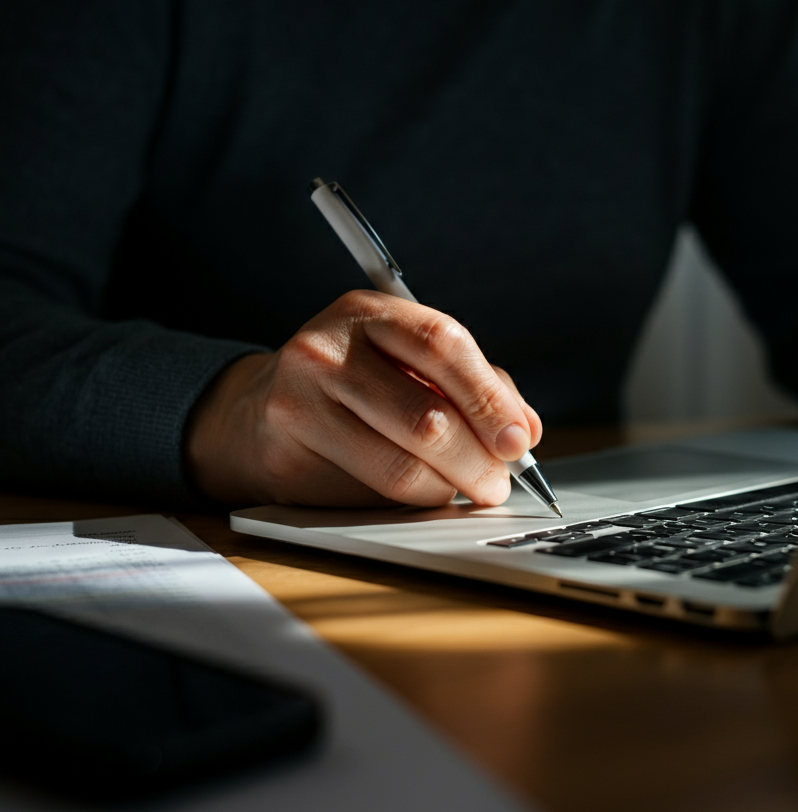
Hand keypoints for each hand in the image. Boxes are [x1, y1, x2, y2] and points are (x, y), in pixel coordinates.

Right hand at [184, 290, 541, 506]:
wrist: (259, 412)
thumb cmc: (355, 384)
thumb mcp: (409, 362)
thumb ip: (474, 386)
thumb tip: (525, 430)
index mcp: (369, 312)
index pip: (443, 345)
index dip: (489, 397)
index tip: (519, 439)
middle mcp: (329, 348)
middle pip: (426, 416)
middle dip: (478, 458)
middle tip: (499, 481)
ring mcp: (301, 400)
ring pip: (401, 463)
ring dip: (450, 486)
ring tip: (469, 489)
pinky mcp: (287, 453)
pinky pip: (372, 491)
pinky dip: (416, 498)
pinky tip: (428, 490)